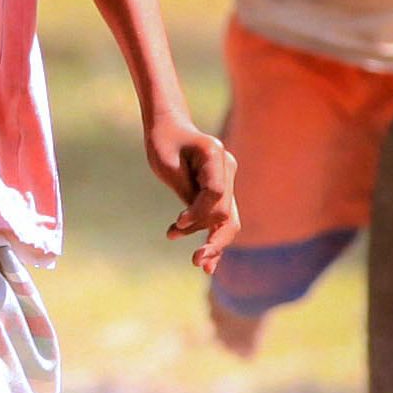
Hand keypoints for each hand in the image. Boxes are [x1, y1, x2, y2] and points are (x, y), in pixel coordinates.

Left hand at [146, 112, 236, 268]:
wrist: (169, 128)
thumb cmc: (164, 143)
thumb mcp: (167, 165)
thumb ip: (186, 192)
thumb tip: (193, 225)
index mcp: (215, 154)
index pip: (214, 193)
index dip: (198, 212)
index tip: (176, 222)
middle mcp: (228, 167)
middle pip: (227, 210)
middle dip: (213, 238)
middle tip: (196, 260)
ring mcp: (228, 179)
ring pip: (228, 219)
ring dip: (213, 242)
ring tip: (200, 264)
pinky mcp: (222, 191)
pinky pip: (221, 217)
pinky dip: (212, 236)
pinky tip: (205, 261)